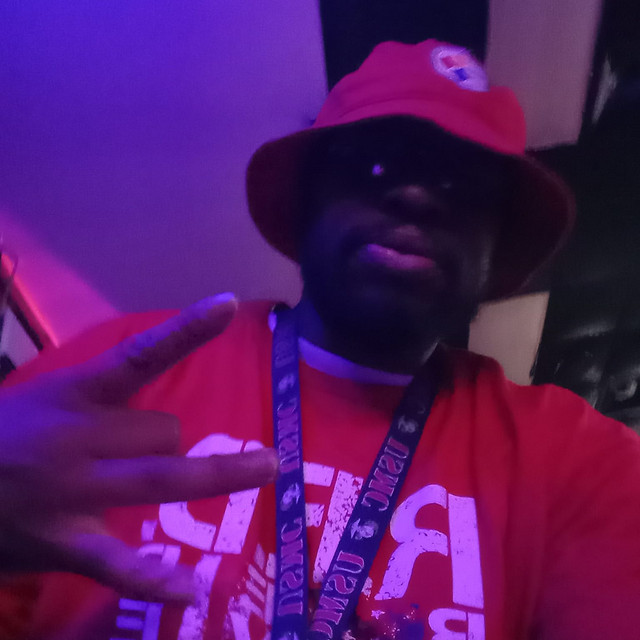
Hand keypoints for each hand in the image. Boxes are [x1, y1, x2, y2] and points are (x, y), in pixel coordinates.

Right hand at [0, 294, 277, 601]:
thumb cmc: (0, 436)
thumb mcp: (42, 392)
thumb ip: (96, 379)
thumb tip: (123, 335)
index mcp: (72, 395)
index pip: (140, 355)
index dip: (186, 329)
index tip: (230, 304)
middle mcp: (79, 439)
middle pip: (165, 429)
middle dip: (169, 437)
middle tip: (152, 445)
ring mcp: (75, 494)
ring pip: (162, 476)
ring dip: (211, 472)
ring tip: (265, 466)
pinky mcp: (66, 544)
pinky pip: (118, 563)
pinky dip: (154, 578)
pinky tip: (192, 590)